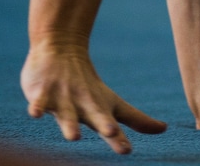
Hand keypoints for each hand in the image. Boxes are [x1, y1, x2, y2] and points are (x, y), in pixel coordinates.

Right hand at [21, 45, 166, 154]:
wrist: (61, 48)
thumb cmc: (88, 84)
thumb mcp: (111, 103)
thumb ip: (135, 118)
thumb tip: (164, 129)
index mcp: (99, 110)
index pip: (111, 126)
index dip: (118, 139)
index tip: (127, 150)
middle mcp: (83, 105)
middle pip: (94, 117)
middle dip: (102, 124)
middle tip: (111, 132)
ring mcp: (63, 98)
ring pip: (66, 113)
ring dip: (69, 124)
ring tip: (74, 136)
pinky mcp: (43, 92)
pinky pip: (39, 101)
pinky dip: (37, 107)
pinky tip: (35, 114)